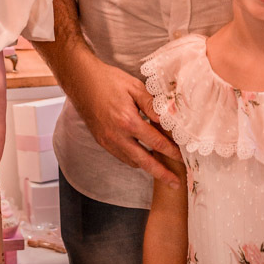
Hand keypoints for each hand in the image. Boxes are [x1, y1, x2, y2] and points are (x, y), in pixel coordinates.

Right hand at [68, 53, 181, 187]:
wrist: (81, 80)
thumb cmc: (107, 80)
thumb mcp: (134, 87)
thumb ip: (152, 105)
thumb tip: (169, 117)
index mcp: (128, 121)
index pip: (156, 142)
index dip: (171, 151)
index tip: (182, 157)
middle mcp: (117, 136)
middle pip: (145, 162)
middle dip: (162, 174)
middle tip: (175, 183)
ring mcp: (107, 141)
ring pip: (132, 162)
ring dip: (147, 167)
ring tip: (161, 169)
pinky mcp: (101, 141)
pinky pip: (121, 156)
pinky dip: (134, 159)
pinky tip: (142, 156)